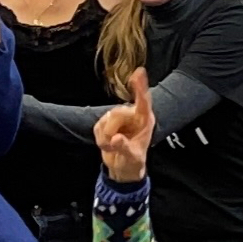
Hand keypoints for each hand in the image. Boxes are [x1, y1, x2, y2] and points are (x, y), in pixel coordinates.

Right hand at [93, 70, 155, 184]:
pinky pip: (97, 126)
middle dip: (111, 130)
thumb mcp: (133, 158)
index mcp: (145, 121)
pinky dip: (99, 138)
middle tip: (113, 145)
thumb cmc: (133, 162)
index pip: (143, 102)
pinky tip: (107, 144)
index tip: (139, 72)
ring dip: (104, 137)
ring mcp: (119, 119)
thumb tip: (116, 139)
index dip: (140, 87)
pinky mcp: (106, 123)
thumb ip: (125, 148)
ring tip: (112, 147)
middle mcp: (132, 116)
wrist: (122, 169)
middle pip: (117, 113)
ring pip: (105, 120)